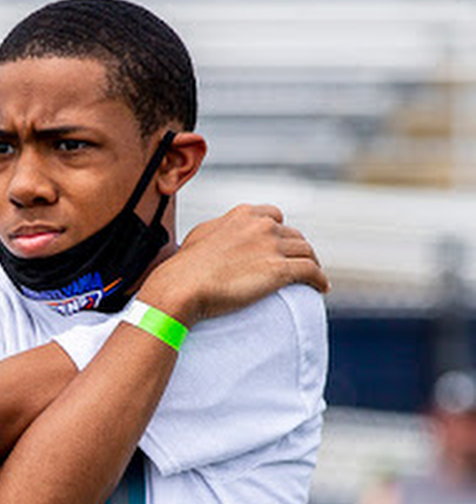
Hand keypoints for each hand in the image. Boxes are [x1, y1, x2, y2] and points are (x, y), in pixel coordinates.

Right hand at [144, 204, 329, 324]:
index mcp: (243, 215)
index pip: (274, 216)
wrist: (182, 287)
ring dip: (311, 264)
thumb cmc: (183, 268)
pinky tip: (322, 288)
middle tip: (298, 266)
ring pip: (306, 252)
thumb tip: (219, 235)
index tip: (280, 246)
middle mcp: (261, 226)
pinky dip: (320, 279)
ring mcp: (272, 247)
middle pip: (293, 235)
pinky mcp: (279, 270)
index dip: (280, 232)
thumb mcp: (199, 237)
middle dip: (297, 249)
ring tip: (313, 278)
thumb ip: (217, 231)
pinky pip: (311, 271)